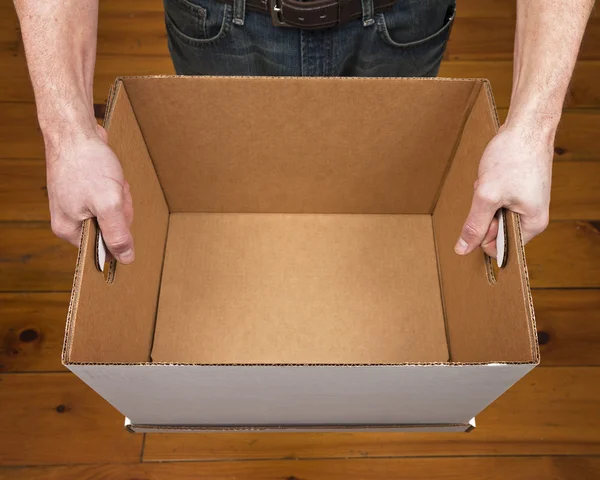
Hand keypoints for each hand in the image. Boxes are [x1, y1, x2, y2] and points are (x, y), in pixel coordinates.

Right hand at [45, 125, 134, 263]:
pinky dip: (115, 187)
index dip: (118, 232)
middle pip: (110, 230)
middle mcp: (69, 220)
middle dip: (120, 210)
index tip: (115, 212)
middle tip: (114, 191)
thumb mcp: (108, 203)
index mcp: (69, 230)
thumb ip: (117, 234)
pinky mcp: (83, 191)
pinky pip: (109, 198)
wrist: (75, 131)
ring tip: (111, 180)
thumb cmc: (87, 164)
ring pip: (112, 213)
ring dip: (119, 196)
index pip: (103, 249)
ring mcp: (75, 204)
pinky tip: (111, 175)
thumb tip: (126, 259)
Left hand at [454, 123, 552, 257]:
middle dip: (484, 212)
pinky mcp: (519, 191)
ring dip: (484, 199)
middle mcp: (532, 217)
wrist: (527, 126)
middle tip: (489, 192)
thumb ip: (475, 225)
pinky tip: (492, 175)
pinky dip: (488, 189)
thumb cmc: (513, 157)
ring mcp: (526, 203)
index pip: (499, 247)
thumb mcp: (487, 195)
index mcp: (532, 224)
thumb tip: (462, 249)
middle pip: (494, 230)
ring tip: (492, 181)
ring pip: (492, 213)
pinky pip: (495, 200)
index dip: (484, 233)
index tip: (485, 211)